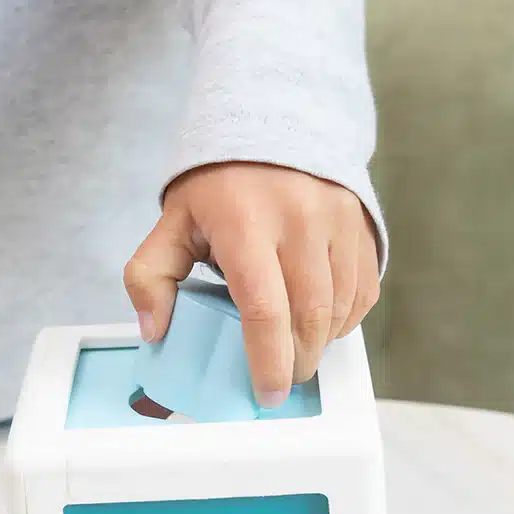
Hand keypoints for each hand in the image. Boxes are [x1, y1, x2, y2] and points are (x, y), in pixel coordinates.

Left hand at [124, 162, 380, 407]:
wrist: (274, 120)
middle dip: (298, 363)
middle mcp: (300, 219)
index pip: (264, 309)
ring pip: (340, 308)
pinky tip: (321, 327)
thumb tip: (155, 331)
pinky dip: (344, 321)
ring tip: (298, 356)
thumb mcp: (172, 222)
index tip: (267, 394)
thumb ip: (150, 276)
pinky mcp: (362, 225)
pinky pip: (363, 291)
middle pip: (308, 317)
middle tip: (281, 383)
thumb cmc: (218, 186)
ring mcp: (338, 220)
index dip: (268, 361)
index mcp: (246, 223)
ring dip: (321, 345)